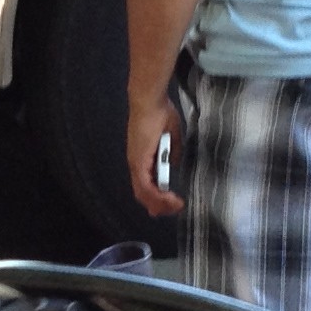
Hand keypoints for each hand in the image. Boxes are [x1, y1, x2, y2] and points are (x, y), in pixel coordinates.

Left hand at [126, 92, 182, 218]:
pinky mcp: (138, 162)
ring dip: (160, 203)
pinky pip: (145, 187)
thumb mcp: (172, 136)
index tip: (170, 204)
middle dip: (159, 206)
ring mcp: (135, 163)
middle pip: (143, 194)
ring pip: (143, 194)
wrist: (150, 101)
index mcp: (142, 157)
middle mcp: (135, 163)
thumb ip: (172, 153)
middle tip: (174, 209)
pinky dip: (157, 196)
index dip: (156, 198)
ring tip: (175, 206)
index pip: (145, 184)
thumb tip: (174, 164)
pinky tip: (171, 199)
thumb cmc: (160, 113)